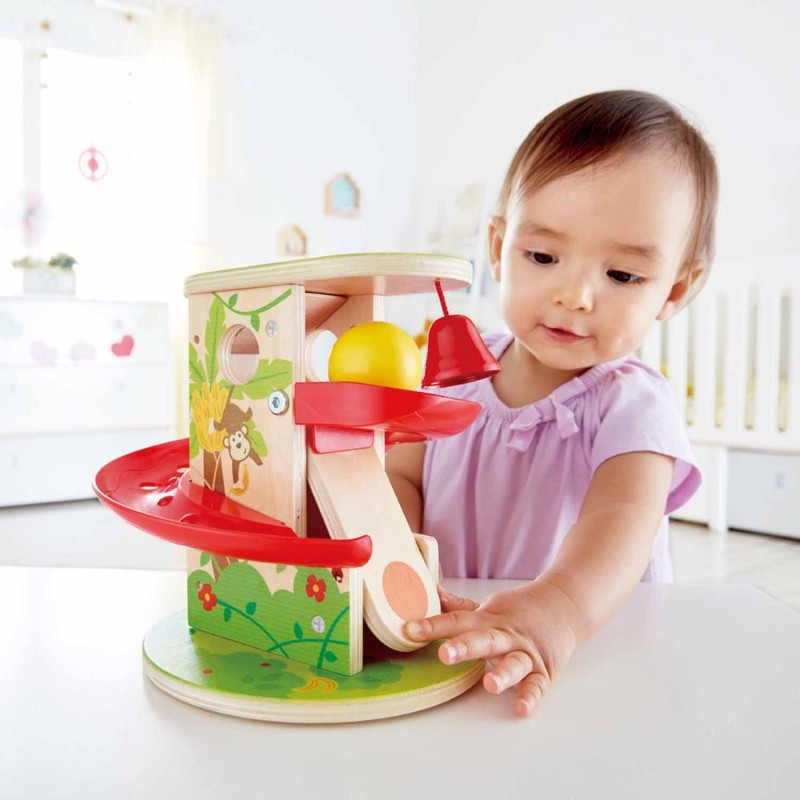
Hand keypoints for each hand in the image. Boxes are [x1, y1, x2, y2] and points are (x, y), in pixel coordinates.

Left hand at [404, 581, 578, 716]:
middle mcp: (506, 635)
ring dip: (502, 674)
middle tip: (445, 654)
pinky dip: (530, 697)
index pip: (457, 620)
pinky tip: (521, 708)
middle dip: (464, 647)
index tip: (410, 629)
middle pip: (484, 640)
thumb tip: (431, 592)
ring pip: (514, 663)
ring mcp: (526, 653)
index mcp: (488, 619)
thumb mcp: (490, 606)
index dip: (433, 625)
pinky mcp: (544, 671)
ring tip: (490, 685)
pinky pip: (536, 686)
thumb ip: (460, 606)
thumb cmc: (520, 610)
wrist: (565, 605)